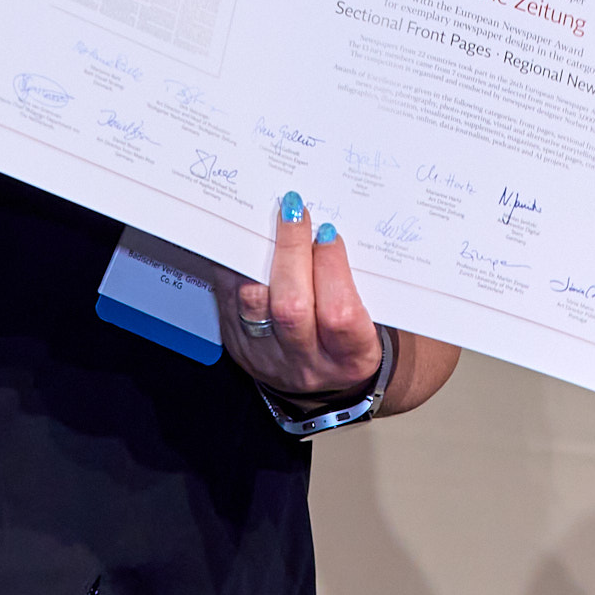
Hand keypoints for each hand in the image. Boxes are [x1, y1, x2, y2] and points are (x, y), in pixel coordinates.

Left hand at [218, 191, 391, 403]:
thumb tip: (326, 227)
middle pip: (291, 309)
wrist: (315, 381)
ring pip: (252, 302)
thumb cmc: (344, 339)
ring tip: (267, 221)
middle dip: (292, 251)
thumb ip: (349, 282)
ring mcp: (267, 357)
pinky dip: (235, 264)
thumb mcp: (365, 319)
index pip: (338, 315)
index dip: (331, 268)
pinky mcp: (237, 346)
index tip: (328, 232)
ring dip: (259, 253)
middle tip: (294, 213)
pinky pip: (229, 298)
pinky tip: (245, 241)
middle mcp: (307, 363)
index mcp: (350, 358)